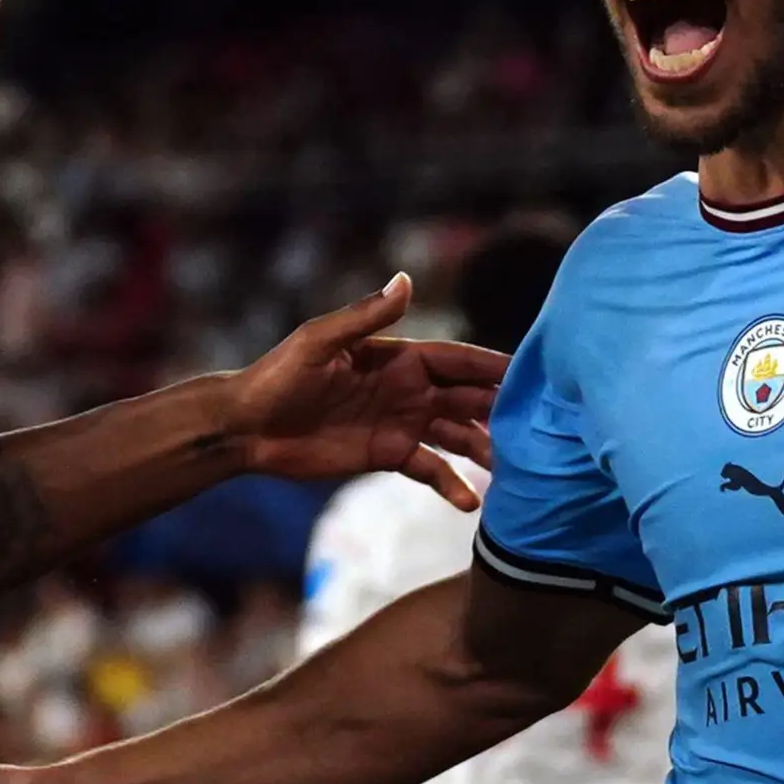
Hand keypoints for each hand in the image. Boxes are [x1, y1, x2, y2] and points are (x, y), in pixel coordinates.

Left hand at [224, 276, 504, 509]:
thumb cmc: (278, 377)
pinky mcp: (388, 455)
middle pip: (466, 399)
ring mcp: (401, 422)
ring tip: (512, 471)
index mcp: (397, 356)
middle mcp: (407, 388)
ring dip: (485, 450)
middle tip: (536, 430)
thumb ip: (366, 316)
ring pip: (457, 435)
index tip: (527, 376)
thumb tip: (406, 280)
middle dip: (499, 411)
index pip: (456, 360)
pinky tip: (471, 503)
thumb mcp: (320, 342)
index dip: (491, 367)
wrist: (247, 428)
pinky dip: (451, 484)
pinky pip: (430, 469)